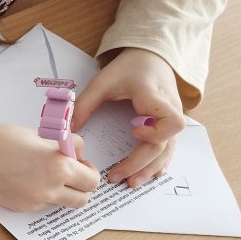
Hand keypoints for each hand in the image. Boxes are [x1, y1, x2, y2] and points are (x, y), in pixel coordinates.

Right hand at [0, 123, 100, 211]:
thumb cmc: (4, 139)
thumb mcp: (43, 134)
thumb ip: (68, 145)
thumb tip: (78, 155)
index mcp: (59, 167)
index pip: (91, 180)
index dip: (88, 171)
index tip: (80, 164)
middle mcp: (50, 188)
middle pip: (83, 199)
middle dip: (80, 187)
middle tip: (70, 174)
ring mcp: (36, 201)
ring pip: (64, 204)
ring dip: (63, 193)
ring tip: (48, 177)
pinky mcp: (23, 207)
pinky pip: (43, 204)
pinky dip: (43, 195)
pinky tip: (29, 180)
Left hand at [71, 47, 183, 186]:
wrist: (151, 57)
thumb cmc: (128, 68)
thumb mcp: (103, 81)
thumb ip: (85, 104)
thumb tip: (68, 130)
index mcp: (155, 96)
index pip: (171, 122)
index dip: (156, 133)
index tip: (134, 132)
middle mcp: (170, 109)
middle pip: (164, 144)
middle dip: (141, 164)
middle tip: (118, 177)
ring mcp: (172, 118)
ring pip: (168, 149)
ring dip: (150, 168)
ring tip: (131, 182)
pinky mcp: (169, 124)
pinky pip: (169, 146)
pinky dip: (159, 161)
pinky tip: (149, 174)